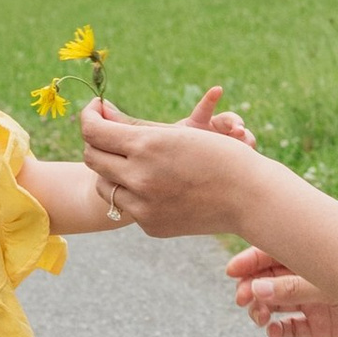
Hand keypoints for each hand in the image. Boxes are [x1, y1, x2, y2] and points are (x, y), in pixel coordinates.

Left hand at [81, 90, 256, 234]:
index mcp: (147, 147)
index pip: (93, 131)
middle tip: (108, 135)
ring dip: (110, 171)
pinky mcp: (150, 225)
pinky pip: (127, 205)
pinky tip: (156, 186)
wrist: (249, 197)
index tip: (94, 111)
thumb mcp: (177, 132)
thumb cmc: (218, 154)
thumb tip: (100, 115)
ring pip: (103, 186)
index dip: (88, 116)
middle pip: (92, 158)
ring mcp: (144, 206)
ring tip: (132, 163)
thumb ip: (132, 126)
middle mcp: (140, 177)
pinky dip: (134, 194)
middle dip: (96, 143)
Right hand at [226, 246, 337, 336]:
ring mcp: (312, 301)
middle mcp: (308, 276)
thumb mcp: (333, 286)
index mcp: (313, 256)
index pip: (273, 252)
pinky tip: (275, 332)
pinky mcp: (319, 327)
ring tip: (261, 318)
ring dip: (261, 309)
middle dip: (251, 287)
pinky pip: (289, 328)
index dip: (249, 261)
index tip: (232, 272)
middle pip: (267, 278)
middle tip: (244, 301)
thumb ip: (295, 287)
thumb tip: (256, 290)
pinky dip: (278, 330)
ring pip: (274, 303)